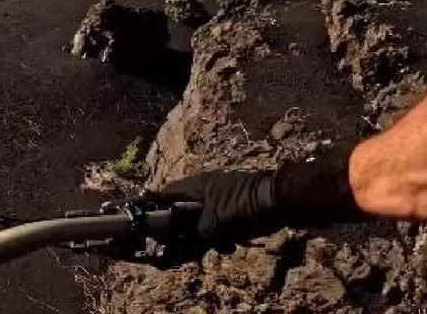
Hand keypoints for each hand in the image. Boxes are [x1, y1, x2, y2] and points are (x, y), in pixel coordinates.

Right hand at [158, 170, 279, 247]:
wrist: (278, 201)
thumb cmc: (241, 205)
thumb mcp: (215, 221)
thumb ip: (198, 231)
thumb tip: (191, 241)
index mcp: (196, 186)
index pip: (167, 193)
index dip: (158, 208)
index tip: (154, 227)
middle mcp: (206, 190)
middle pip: (185, 211)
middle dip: (187, 231)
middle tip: (188, 246)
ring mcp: (221, 199)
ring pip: (205, 222)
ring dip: (210, 237)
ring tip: (220, 246)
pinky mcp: (235, 209)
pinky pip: (222, 225)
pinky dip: (225, 236)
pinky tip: (233, 244)